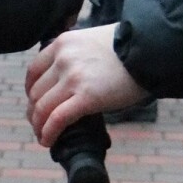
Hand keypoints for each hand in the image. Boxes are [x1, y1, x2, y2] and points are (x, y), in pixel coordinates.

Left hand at [25, 24, 144, 145]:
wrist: (151, 49)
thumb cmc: (130, 48)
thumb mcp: (93, 41)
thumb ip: (77, 56)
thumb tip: (71, 80)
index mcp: (63, 43)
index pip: (34, 70)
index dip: (31, 91)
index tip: (36, 103)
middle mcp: (63, 59)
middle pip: (36, 92)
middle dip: (34, 112)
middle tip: (39, 124)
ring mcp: (73, 77)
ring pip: (42, 107)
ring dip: (38, 125)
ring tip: (42, 136)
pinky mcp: (86, 97)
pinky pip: (57, 119)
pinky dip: (48, 133)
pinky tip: (47, 141)